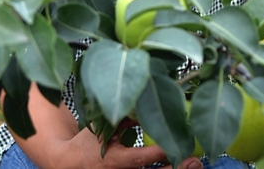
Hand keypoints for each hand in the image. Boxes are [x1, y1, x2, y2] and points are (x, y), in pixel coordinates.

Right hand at [69, 127, 202, 168]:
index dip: (165, 150)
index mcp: (117, 161)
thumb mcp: (105, 127)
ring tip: (194, 166)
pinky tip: (177, 167)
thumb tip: (151, 101)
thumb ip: (128, 117)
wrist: (67, 166)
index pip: (146, 158)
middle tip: (196, 161)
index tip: (182, 141)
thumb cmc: (87, 143)